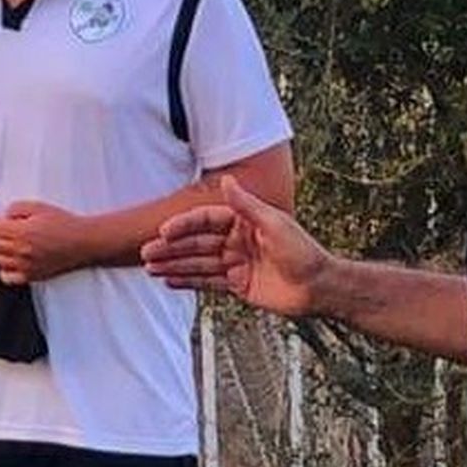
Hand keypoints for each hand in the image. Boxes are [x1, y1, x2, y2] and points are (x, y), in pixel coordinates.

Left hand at [0, 201, 85, 284]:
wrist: (83, 242)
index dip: (1, 223)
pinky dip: (7, 269)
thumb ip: (16, 208)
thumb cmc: (63, 223)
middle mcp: (22, 250)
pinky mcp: (31, 276)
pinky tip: (17, 261)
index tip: (10, 223)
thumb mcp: (39, 207)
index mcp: (22, 231)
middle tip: (13, 234)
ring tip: (17, 246)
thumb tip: (3, 216)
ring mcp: (25, 265)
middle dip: (1, 237)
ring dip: (3, 253)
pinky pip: (6, 277)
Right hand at [140, 175, 327, 316]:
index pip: (206, 221)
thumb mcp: (275, 224)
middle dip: (171, 248)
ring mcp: (236, 262)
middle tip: (147, 253)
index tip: (163, 231)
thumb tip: (226, 179)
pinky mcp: (237, 283)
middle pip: (197, 243)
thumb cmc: (303, 252)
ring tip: (150, 268)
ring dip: (173, 264)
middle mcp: (237, 240)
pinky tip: (169, 281)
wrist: (319, 287)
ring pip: (198, 262)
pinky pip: (207, 281)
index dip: (184, 225)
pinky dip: (187, 281)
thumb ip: (247, 205)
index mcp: (244, 222)